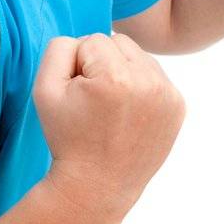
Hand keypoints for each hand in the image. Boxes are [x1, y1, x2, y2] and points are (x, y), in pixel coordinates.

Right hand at [33, 32, 185, 223]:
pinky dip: (142, 88)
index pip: (91, 39)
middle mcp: (149, 81)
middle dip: (102, 64)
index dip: (77, 66)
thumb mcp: (44, 90)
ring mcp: (169, 94)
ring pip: (139, 56)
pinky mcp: (179, 105)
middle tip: (94, 101)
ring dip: (124, 72)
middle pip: (119, 41)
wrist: (98, 185)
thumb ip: (59, 48)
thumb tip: (86, 38)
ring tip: (112, 107)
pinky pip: (156, 76)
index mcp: (115, 76)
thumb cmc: (68, 137)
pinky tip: (130, 114)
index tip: (78, 96)